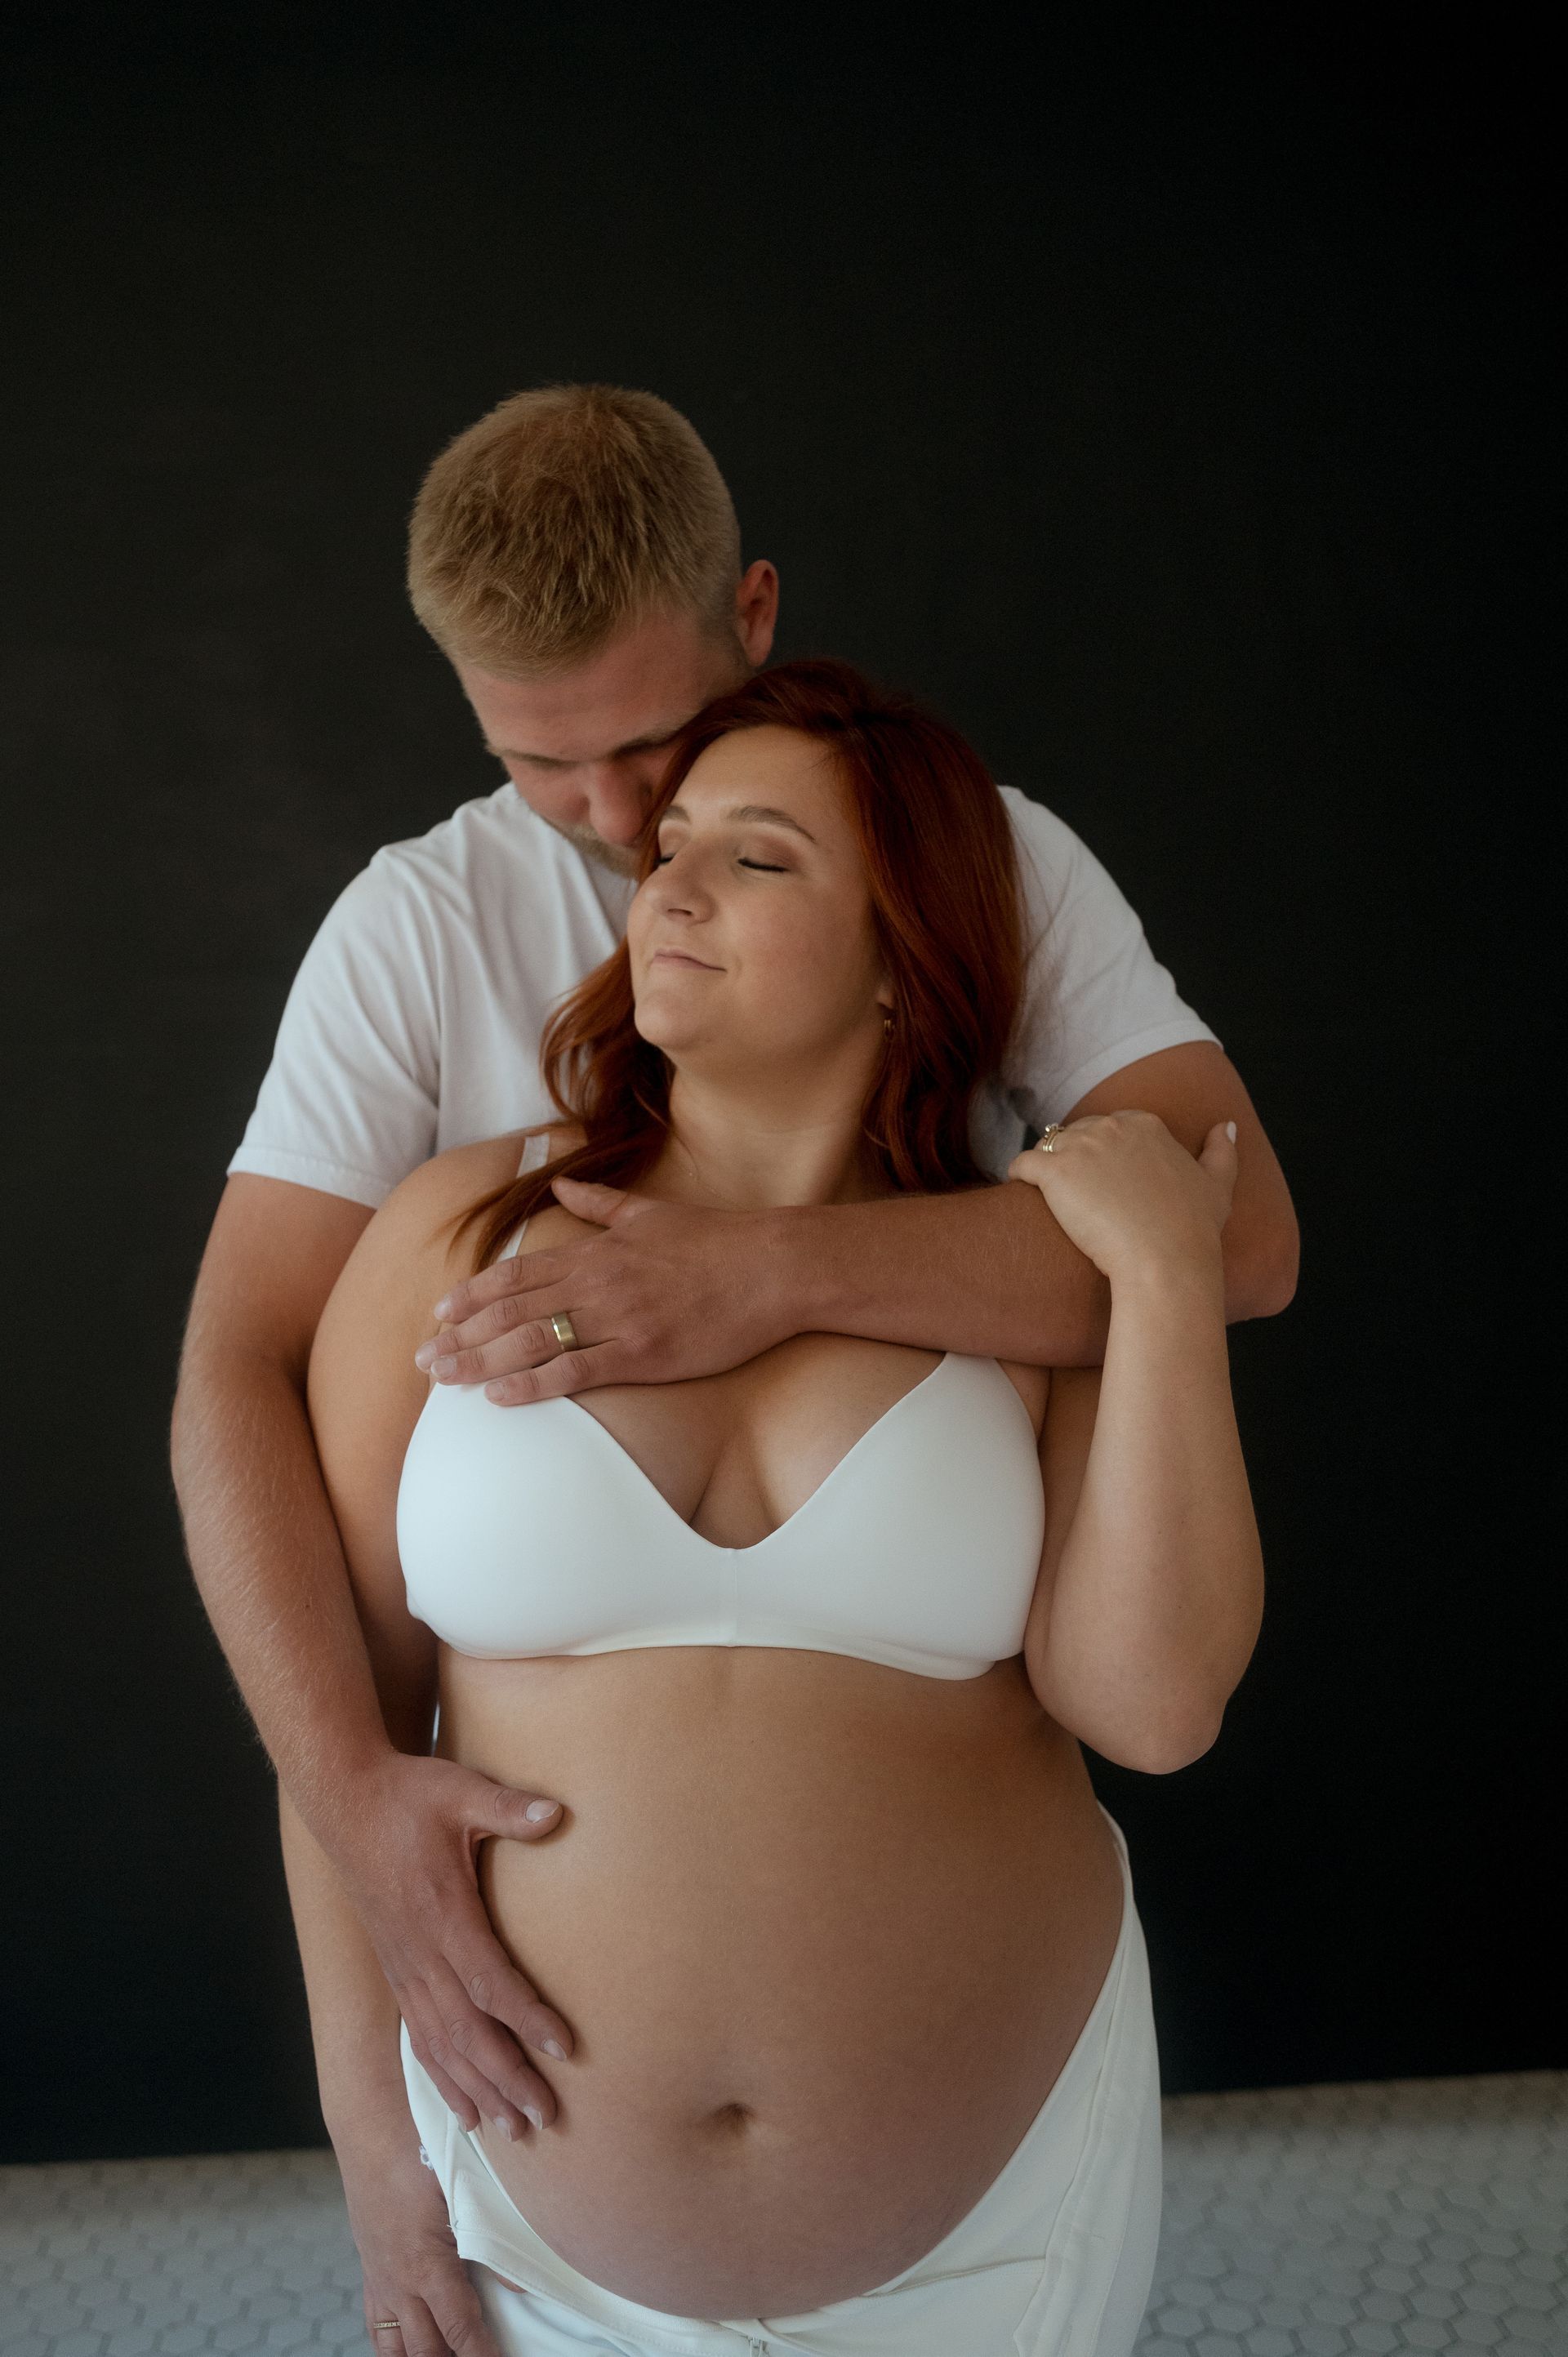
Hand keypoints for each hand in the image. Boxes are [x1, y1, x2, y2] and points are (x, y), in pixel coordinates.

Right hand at [328, 1750, 574, 2135]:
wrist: (347, 1802)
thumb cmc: (410, 1796)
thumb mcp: (460, 1791)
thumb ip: (508, 1808)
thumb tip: (557, 1813)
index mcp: (443, 1915)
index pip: (490, 1981)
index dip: (527, 2018)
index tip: (565, 2049)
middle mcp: (421, 1955)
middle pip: (468, 2032)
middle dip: (508, 2077)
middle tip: (548, 2117)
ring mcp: (405, 1968)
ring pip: (443, 2046)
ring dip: (479, 2090)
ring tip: (515, 2131)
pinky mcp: (398, 1972)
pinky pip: (420, 2038)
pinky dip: (443, 2079)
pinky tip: (464, 2112)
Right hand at [335, 2091, 501, 2356]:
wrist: (368, 2127)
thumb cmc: (416, 2149)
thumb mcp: (461, 2187)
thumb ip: (491, 2233)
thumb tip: (521, 2279)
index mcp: (426, 2264)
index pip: (458, 2329)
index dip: (481, 2356)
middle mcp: (399, 2282)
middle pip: (426, 2349)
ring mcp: (380, 2280)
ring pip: (396, 2348)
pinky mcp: (370, 2271)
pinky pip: (376, 2327)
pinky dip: (395, 2347)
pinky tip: (411, 2349)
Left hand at [415, 1179, 794, 1403]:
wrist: (774, 1267)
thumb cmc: (718, 1241)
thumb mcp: (652, 1213)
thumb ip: (601, 1205)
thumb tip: (564, 1187)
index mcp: (597, 1251)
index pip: (517, 1272)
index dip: (473, 1293)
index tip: (440, 1311)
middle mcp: (597, 1283)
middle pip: (510, 1309)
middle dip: (461, 1334)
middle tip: (422, 1359)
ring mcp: (618, 1320)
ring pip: (530, 1341)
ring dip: (480, 1362)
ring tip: (444, 1381)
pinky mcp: (643, 1354)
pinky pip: (574, 1371)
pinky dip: (532, 1385)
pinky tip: (498, 1398)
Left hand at [1007, 1112, 1236, 1287]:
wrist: (1165, 1262)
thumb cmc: (1192, 1231)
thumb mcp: (1217, 1186)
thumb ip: (1222, 1151)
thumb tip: (1225, 1124)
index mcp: (1146, 1125)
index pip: (1111, 1126)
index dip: (1103, 1153)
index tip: (1103, 1182)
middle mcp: (1112, 1127)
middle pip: (1077, 1133)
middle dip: (1074, 1158)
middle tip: (1075, 1195)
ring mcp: (1081, 1146)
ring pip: (1048, 1146)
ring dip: (1046, 1168)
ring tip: (1048, 1198)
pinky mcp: (1054, 1171)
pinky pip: (1021, 1163)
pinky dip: (1018, 1176)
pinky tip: (1024, 1194)